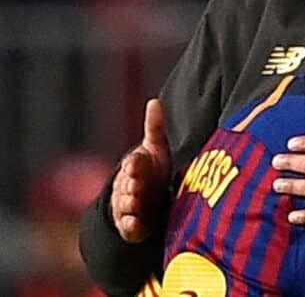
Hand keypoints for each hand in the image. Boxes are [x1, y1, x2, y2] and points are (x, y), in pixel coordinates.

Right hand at [111, 99, 170, 242]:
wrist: (147, 199)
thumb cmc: (153, 170)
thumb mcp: (156, 148)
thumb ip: (155, 127)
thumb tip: (154, 101)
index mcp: (133, 167)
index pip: (132, 163)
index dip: (134, 164)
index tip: (137, 162)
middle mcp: (127, 187)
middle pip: (126, 185)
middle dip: (131, 185)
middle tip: (136, 184)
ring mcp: (127, 206)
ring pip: (124, 204)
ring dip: (129, 203)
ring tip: (135, 202)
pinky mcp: (131, 225)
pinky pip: (128, 226)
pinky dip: (130, 224)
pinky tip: (135, 222)